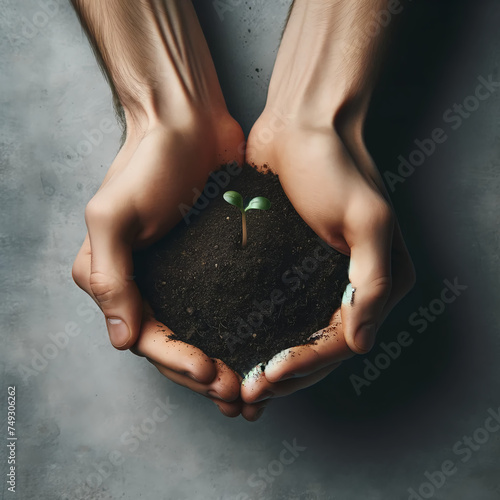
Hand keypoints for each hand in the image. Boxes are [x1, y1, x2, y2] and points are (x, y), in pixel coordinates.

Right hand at [72, 116, 265, 419]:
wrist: (187, 123)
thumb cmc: (147, 162)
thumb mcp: (113, 216)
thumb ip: (110, 277)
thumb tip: (121, 341)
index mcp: (119, 280)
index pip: (148, 336)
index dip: (178, 362)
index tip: (213, 374)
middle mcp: (150, 284)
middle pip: (176, 345)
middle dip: (205, 376)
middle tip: (238, 396)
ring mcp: (185, 277)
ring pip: (204, 335)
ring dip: (224, 366)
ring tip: (250, 394)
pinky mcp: (215, 264)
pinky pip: (227, 308)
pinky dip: (240, 334)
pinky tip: (261, 351)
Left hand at [241, 117, 414, 403]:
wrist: (302, 124)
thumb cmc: (335, 164)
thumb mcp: (367, 218)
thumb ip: (371, 281)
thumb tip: (363, 343)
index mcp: (376, 281)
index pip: (341, 341)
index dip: (306, 364)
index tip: (267, 378)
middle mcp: (348, 285)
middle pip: (318, 348)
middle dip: (284, 376)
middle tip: (246, 397)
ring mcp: (316, 277)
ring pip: (295, 336)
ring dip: (269, 364)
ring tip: (238, 388)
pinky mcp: (287, 266)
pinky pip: (275, 312)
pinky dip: (258, 335)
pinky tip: (235, 349)